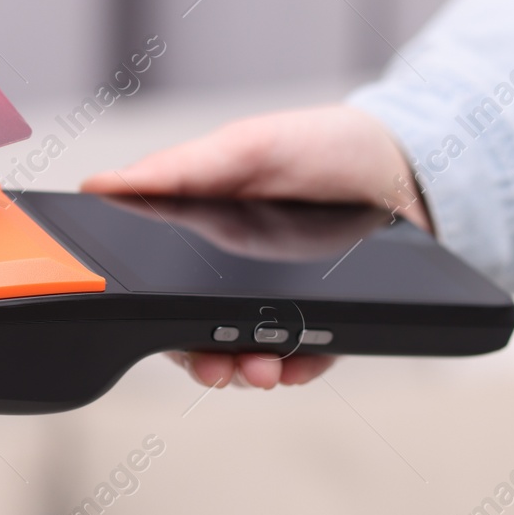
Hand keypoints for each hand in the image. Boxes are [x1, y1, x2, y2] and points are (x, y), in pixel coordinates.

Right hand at [81, 104, 427, 390]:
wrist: (411, 169)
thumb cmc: (327, 145)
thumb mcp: (248, 148)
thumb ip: (179, 170)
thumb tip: (102, 183)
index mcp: (203, 225)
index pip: (158, 282)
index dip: (153, 315)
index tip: (157, 335)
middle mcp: (236, 268)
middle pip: (196, 329)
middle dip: (201, 357)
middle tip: (215, 367)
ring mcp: (280, 296)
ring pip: (246, 350)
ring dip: (248, 367)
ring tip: (263, 369)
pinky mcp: (326, 318)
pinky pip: (304, 357)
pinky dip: (298, 366)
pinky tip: (297, 364)